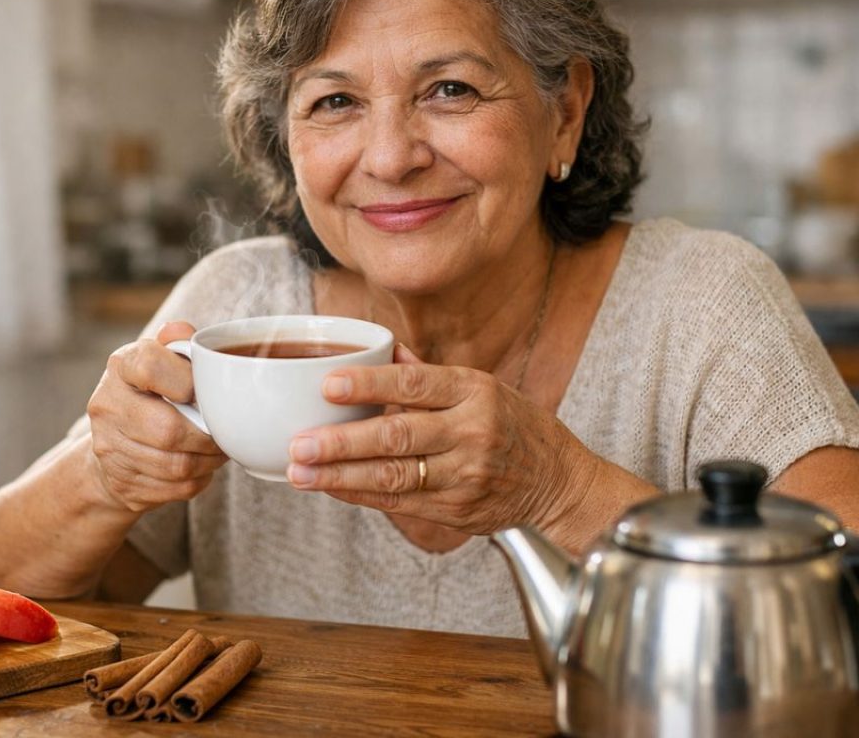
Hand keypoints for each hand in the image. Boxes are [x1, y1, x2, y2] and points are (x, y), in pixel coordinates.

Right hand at [87, 321, 227, 512]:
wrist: (113, 444)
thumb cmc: (150, 394)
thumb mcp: (161, 360)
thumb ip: (177, 344)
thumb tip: (183, 332)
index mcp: (120, 366)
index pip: (150, 366)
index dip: (186, 381)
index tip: (204, 391)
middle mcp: (106, 406)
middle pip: (167, 430)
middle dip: (207, 436)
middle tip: (225, 433)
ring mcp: (109, 448)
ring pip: (175, 465)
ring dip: (208, 461)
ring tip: (218, 450)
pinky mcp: (122, 483)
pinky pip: (175, 488)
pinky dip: (199, 480)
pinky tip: (202, 467)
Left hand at [284, 345, 594, 534]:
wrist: (559, 482)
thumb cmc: (514, 427)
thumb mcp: (483, 387)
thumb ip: (428, 375)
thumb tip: (381, 349)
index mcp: (474, 391)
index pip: (414, 386)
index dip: (368, 386)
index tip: (327, 386)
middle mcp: (470, 432)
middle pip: (397, 436)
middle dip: (341, 441)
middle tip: (299, 443)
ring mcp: (464, 475)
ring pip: (393, 476)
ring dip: (340, 475)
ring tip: (300, 472)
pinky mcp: (456, 510)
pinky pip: (399, 502)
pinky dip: (360, 495)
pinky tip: (329, 488)